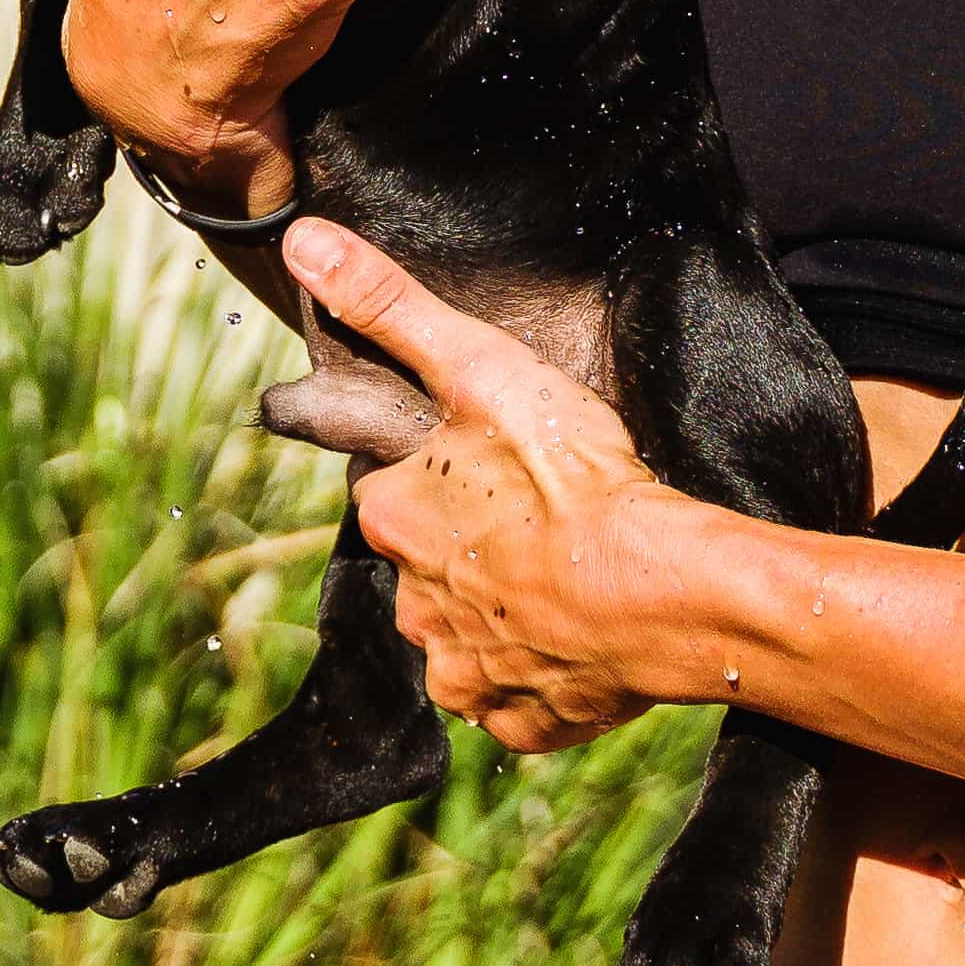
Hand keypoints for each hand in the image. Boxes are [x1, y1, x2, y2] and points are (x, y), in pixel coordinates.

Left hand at [288, 218, 692, 753]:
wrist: (662, 589)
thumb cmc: (571, 476)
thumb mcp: (478, 366)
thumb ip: (390, 306)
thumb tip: (302, 243)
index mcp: (390, 518)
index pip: (394, 490)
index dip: (444, 472)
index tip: (495, 464)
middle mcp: (409, 604)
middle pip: (430, 564)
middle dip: (471, 544)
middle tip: (538, 518)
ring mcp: (463, 672)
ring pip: (469, 632)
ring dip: (505, 609)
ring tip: (565, 574)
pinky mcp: (520, 722)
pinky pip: (519, 696)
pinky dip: (544, 668)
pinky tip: (580, 632)